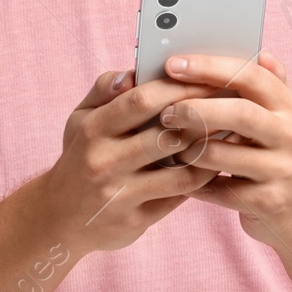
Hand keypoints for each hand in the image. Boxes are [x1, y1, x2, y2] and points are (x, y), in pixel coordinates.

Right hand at [42, 68, 226, 253]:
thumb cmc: (79, 157)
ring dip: (209, 151)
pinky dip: (201, 179)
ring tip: (231, 134)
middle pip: (164, 134)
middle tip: (231, 105)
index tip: (209, 77)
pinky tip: (217, 164)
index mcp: (93, 129)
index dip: (179, 87)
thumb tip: (133, 71)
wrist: (59, 218)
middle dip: (202, 117)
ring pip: (178, 170)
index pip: (141, 100)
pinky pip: (178, 197)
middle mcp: (104, 161)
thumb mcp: (80, 119)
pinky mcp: (134, 220)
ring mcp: (119, 194)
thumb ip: (104, 89)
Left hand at [158, 50, 291, 250]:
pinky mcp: (267, 201)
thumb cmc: (274, 155)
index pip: (250, 75)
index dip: (209, 67)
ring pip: (223, 154)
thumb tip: (260, 52)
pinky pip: (218, 189)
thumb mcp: (278, 117)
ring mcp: (281, 170)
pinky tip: (180, 177)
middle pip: (240, 112)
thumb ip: (267, 85)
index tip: (172, 65)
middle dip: (195, 109)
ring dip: (189, 149)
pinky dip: (193, 183)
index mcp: (289, 106)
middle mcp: (290, 135)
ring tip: (172, 147)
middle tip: (166, 112)